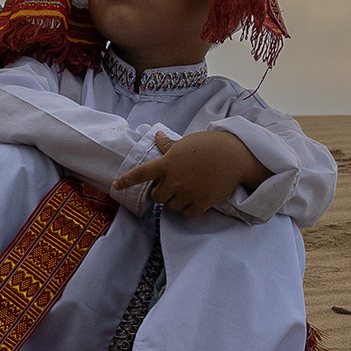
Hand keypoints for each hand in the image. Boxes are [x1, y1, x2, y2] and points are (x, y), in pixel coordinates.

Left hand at [113, 128, 265, 218]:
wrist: (235, 156)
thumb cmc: (209, 145)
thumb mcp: (185, 142)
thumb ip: (168, 146)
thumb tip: (157, 136)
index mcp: (168, 163)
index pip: (142, 173)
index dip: (127, 180)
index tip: (115, 185)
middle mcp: (174, 180)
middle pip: (156, 196)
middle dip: (161, 192)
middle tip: (173, 185)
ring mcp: (187, 193)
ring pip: (170, 207)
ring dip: (175, 201)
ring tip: (187, 190)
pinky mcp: (201, 203)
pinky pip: (186, 214)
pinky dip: (188, 209)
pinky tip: (196, 199)